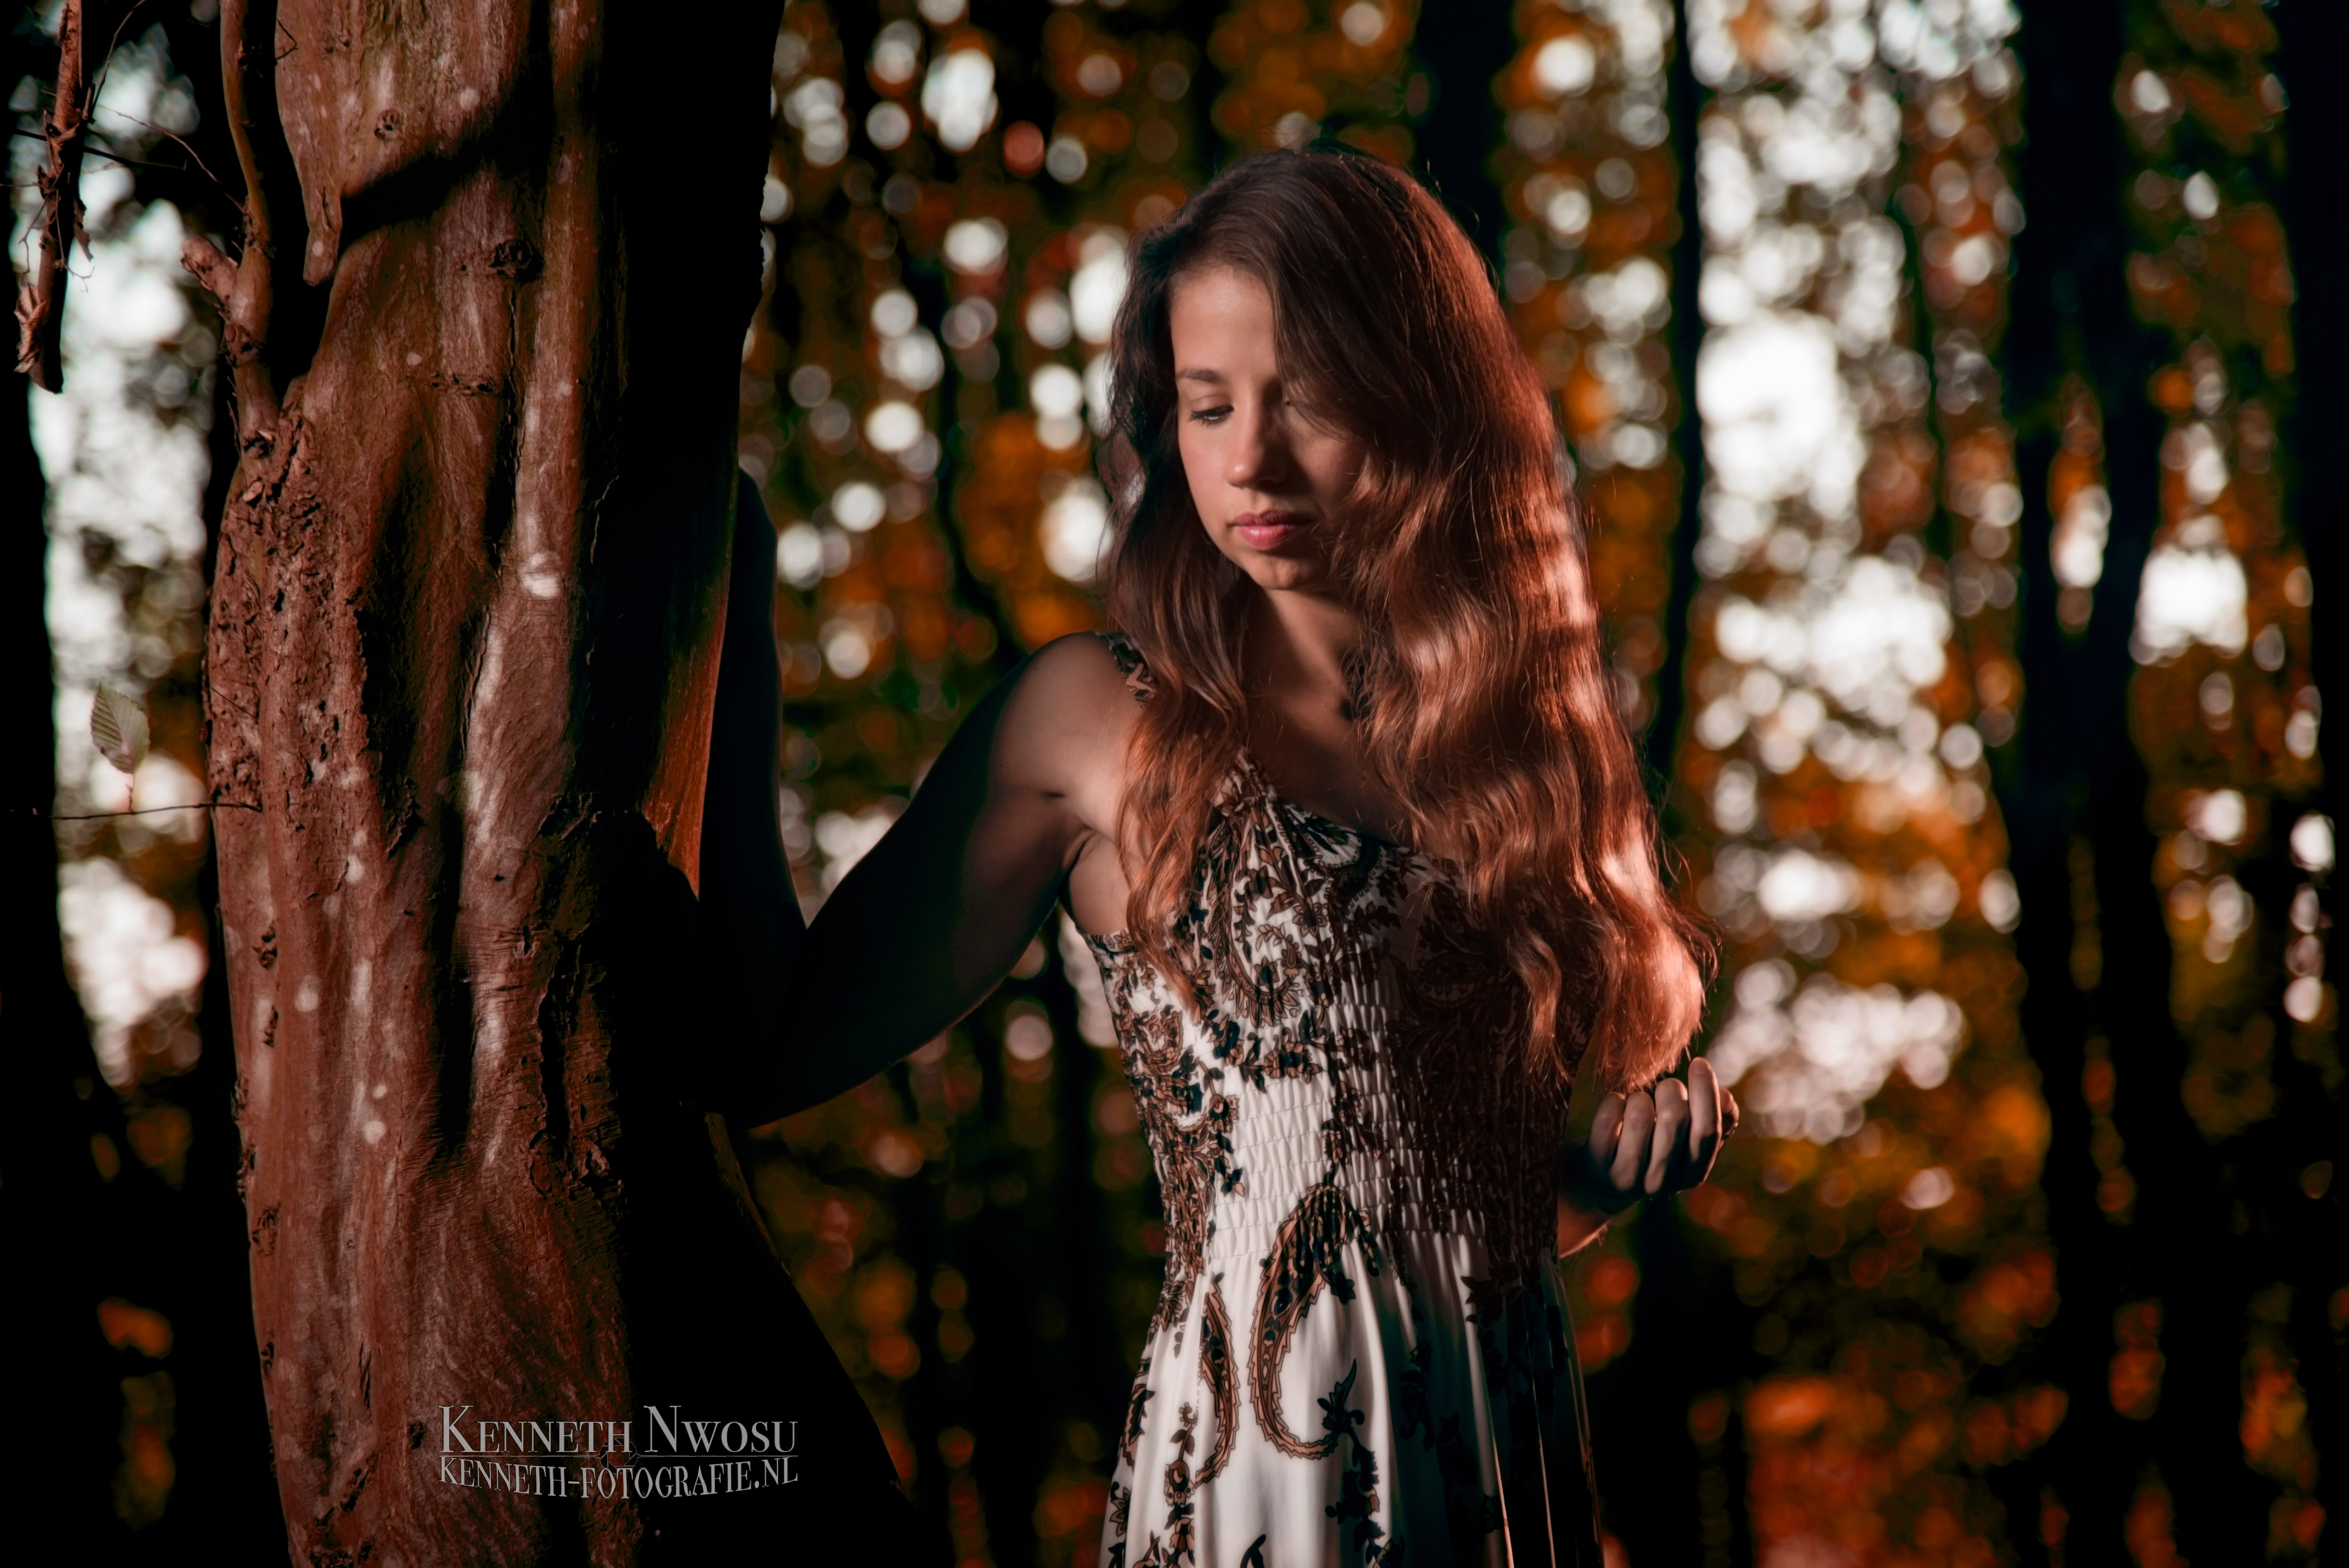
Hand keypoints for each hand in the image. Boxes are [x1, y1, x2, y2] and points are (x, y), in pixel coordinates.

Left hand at [1561, 1057, 1739, 1216]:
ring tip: (1638, 1104)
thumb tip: (1727, 1098)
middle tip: (1664, 1088)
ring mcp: (1628, 1177)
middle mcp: (1663, 1182)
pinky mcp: (1596, 1166)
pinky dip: (1613, 1101)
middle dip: (1670, 1090)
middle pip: (1674, 1118)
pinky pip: (1608, 1118)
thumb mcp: (1685, 1141)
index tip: (1700, 1063)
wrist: (1598, 1182)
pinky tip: (1616, 1109)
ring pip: (1640, 1115)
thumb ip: (1715, 1120)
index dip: (1706, 1094)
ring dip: (1640, 1097)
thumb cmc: (1651, 1147)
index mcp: (1693, 1174)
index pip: (1708, 1132)